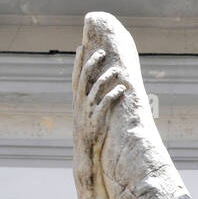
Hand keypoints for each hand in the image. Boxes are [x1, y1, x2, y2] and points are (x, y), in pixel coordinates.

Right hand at [72, 44, 128, 177]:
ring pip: (96, 88)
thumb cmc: (86, 131)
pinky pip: (106, 103)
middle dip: (92, 63)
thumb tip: (91, 88)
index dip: (77, 62)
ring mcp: (88, 110)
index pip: (75, 76)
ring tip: (117, 70)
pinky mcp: (97, 119)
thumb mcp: (82, 114)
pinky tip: (122, 89)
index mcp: (76, 100)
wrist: (84, 151)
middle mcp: (80, 103)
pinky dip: (114, 94)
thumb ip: (85, 100)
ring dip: (107, 77)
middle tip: (102, 52)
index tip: (80, 47)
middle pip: (84, 77)